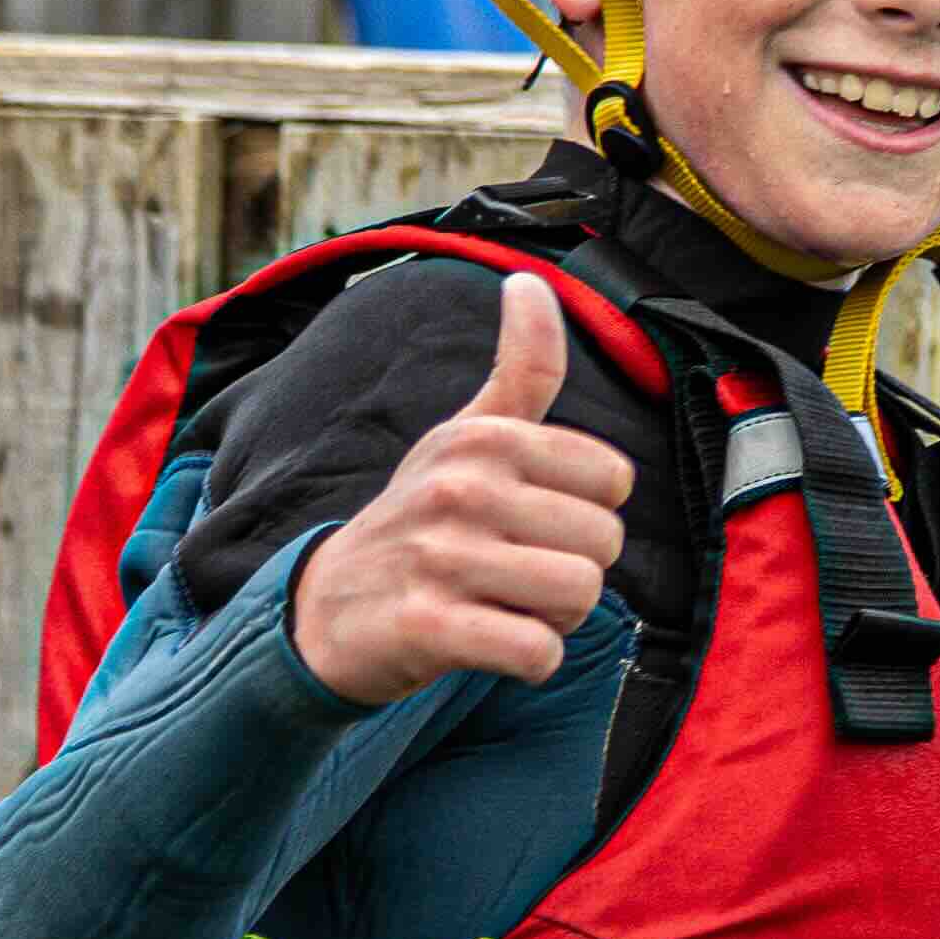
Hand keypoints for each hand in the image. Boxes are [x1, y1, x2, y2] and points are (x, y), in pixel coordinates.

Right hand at [288, 279, 638, 701]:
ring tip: (504, 607)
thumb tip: (529, 278)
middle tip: (514, 576)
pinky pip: (536, 652)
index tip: (532, 524)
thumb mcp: (464, 437)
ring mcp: (438, 557)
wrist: (325, 612)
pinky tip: (493, 647)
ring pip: (578, 596)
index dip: (586, 514)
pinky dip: (531, 661)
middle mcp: (459, 486)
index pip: (614, 479)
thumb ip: (519, 369)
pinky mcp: (425, 626)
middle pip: (603, 544)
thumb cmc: (420, 520)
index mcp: (481, 437)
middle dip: (574, 573)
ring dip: (555, 619)